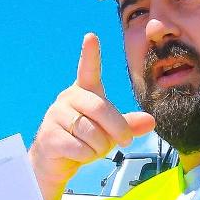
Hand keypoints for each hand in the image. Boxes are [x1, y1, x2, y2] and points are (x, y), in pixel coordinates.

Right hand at [28, 34, 153, 199]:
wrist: (53, 163)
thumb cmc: (83, 141)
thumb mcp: (109, 132)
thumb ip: (128, 125)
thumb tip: (151, 121)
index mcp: (83, 92)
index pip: (88, 70)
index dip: (90, 54)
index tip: (91, 36)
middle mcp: (68, 99)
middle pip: (101, 108)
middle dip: (118, 129)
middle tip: (125, 142)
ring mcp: (55, 116)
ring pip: (92, 133)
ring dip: (99, 148)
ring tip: (91, 149)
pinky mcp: (49, 137)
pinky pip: (80, 148)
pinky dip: (86, 157)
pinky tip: (77, 155)